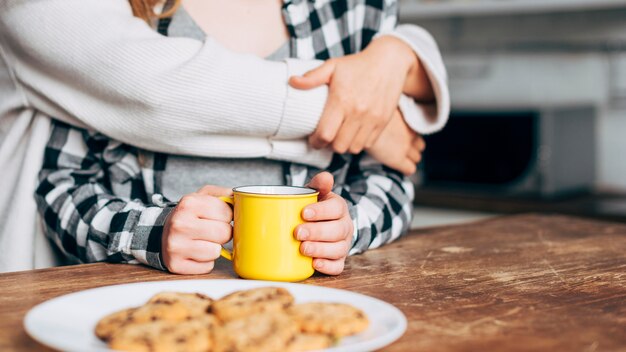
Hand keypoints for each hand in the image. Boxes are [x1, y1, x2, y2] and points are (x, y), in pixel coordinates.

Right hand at [162, 185, 232, 273]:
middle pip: (224, 233)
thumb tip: (242, 199)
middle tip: (212, 231)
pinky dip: (205, 262)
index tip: (217, 218)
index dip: (227, 216)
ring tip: (203, 242)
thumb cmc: (189, 215)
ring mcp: (176, 246)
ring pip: (216, 251)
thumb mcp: (202, 197)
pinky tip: (196, 253)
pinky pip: (207, 267)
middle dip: (223, 233)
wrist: (163, 233)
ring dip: (214, 248)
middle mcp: (180, 224)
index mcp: (189, 203)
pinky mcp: (176, 265)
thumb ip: (224, 195)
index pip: (227, 213)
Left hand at [289, 36, 430, 153]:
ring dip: (344, 145)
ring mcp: (372, 119)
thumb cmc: (357, 65)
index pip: (325, 134)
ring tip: (338, 136)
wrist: (389, 62)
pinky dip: (358, 143)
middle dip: (328, 145)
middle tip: (325, 137)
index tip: (313, 139)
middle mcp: (358, 112)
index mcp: (342, 100)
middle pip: (338, 146)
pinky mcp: (383, 122)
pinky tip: (352, 133)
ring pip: (353, 148)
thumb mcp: (332, 66)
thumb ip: (312, 77)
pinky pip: (368, 144)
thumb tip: (292, 81)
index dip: (315, 141)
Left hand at [294, 172, 352, 274]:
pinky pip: (338, 267)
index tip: (304, 213)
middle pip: (337, 230)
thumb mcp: (315, 194)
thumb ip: (318, 185)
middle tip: (297, 232)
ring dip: (321, 250)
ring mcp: (343, 245)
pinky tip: (314, 264)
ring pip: (338, 249)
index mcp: (339, 208)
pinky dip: (328, 267)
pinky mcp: (339, 260)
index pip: (336, 208)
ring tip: (303, 249)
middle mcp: (345, 227)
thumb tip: (325, 176)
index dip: (321, 211)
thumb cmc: (313, 209)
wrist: (319, 225)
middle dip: (317, 232)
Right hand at [366, 108, 424, 175]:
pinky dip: (406, 170)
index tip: (402, 139)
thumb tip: (382, 111)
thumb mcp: (380, 109)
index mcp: (405, 120)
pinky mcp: (397, 159)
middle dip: (412, 149)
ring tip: (398, 160)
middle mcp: (409, 134)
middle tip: (400, 150)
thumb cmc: (367, 114)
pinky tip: (399, 168)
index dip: (411, 138)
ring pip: (417, 158)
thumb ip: (386, 114)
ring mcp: (404, 147)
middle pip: (420, 146)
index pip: (416, 132)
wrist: (362, 124)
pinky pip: (410, 169)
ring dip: (410, 159)